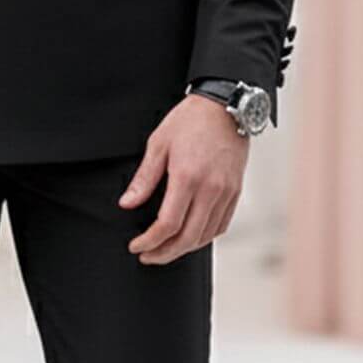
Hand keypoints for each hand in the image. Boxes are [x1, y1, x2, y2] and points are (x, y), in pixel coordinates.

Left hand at [119, 94, 247, 264]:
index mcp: (187, 177)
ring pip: (205, 235)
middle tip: (147, 256)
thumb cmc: (190, 121)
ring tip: (165, 249)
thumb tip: (127, 204)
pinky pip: (221, 225)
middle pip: (188, 238)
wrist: (226, 106)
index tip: (136, 246)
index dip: (149, 241)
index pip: (168, 224)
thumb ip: (144, 178)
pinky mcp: (235, 191)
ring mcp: (226, 192)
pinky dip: (204, 237)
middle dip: (164, 253)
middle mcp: (210, 189)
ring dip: (183, 249)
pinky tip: (189, 237)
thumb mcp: (158, 144)